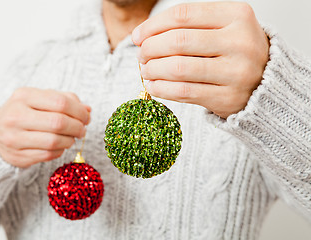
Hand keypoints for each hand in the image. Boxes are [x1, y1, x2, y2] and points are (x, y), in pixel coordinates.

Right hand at [0, 87, 90, 167]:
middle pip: (59, 123)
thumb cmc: (25, 112)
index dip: (79, 111)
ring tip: (72, 137)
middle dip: (77, 127)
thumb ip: (65, 100)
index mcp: (23, 96)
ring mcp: (14, 138)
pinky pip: (48, 155)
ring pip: (54, 141)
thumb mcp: (40, 99)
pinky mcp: (17, 156)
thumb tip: (87, 110)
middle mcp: (15, 116)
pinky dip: (60, 151)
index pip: (61, 102)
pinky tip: (60, 146)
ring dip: (70, 140)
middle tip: (82, 129)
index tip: (86, 117)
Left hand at [132, 2, 269, 118]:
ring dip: (153, 69)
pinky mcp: (228, 98)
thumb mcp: (223, 27)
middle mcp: (240, 42)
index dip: (153, 25)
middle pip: (178, 41)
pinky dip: (162, 89)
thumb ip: (190, 26)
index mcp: (237, 15)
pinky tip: (153, 86)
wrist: (266, 83)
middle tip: (141, 54)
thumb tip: (143, 35)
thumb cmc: (235, 52)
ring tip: (145, 70)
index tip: (137, 36)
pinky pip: (184, 92)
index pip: (183, 15)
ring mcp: (236, 72)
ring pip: (178, 68)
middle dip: (150, 48)